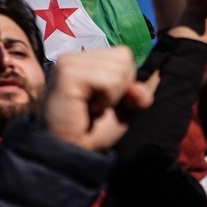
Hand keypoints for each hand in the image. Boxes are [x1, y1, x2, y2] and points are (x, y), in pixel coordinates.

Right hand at [41, 47, 156, 151]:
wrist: (70, 151)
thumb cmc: (91, 131)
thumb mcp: (124, 111)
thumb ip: (139, 96)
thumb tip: (140, 89)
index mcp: (85, 60)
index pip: (123, 54)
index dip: (124, 82)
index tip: (104, 101)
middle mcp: (75, 57)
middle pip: (123, 57)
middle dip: (119, 88)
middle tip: (96, 105)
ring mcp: (68, 62)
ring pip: (119, 68)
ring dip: (111, 95)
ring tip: (90, 107)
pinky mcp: (67, 73)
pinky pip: (108, 80)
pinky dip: (105, 99)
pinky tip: (86, 107)